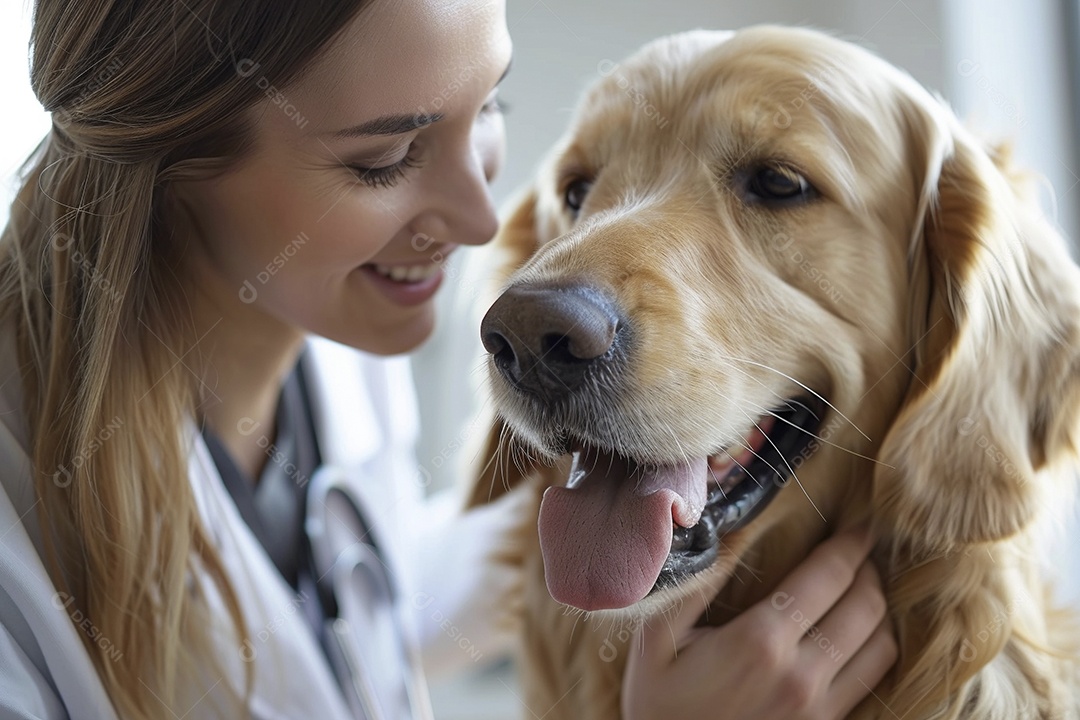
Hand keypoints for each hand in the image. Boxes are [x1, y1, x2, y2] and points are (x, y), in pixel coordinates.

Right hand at [622, 524, 895, 719]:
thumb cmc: (657, 704)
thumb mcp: (655, 639)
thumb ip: (695, 585)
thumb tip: (730, 535)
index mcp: (760, 641)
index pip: (829, 576)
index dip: (852, 542)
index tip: (861, 523)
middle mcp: (802, 675)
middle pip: (866, 606)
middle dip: (869, 570)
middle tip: (858, 551)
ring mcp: (820, 709)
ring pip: (882, 646)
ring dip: (879, 610)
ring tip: (861, 590)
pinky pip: (872, 682)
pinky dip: (876, 650)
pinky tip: (857, 636)